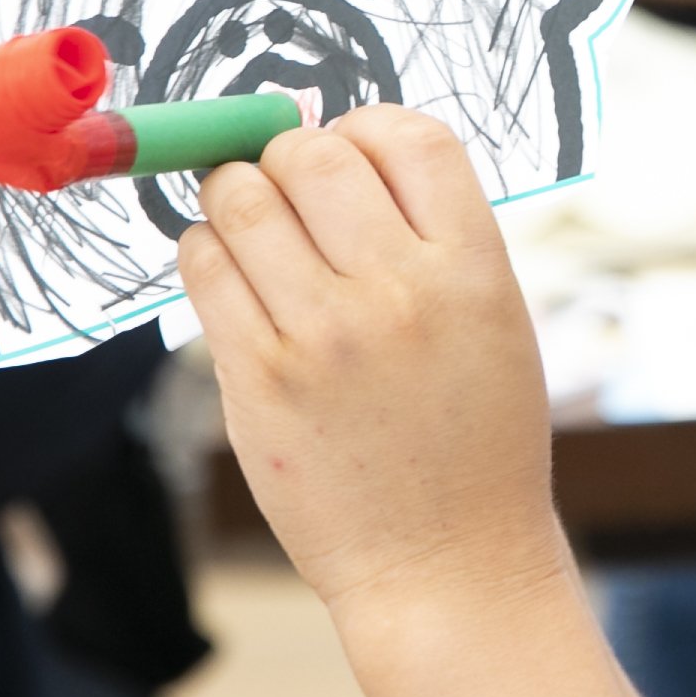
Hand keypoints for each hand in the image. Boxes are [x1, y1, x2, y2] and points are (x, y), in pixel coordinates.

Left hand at [174, 110, 563, 627]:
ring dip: (237, 200)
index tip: (350, 156)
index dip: (367, 128)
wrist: (448, 567)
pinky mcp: (257, 380)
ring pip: (240, 199)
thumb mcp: (493, 322)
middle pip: (311, 153)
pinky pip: (202, 266)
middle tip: (289, 195)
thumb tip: (335, 140)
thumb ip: (430, 235)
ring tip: (256, 237)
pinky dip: (208, 255)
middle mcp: (399, 293)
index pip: (408, 136)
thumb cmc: (473, 442)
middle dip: (288, 159)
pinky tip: (236, 282)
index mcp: (474, 271)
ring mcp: (323, 337)